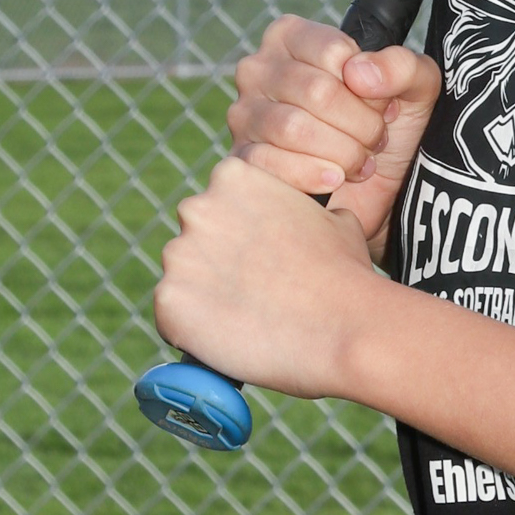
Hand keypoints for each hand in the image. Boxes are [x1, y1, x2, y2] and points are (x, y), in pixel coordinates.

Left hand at [155, 155, 380, 398]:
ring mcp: (178, 257)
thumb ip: (304, 211)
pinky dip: (193, 331)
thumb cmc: (345, 274)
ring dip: (204, 298)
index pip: (217, 205)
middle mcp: (196, 209)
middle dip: (216, 264)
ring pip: (181, 280)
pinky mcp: (168, 303)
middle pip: (194, 241)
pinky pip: (173, 319)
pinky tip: (230, 337)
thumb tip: (312, 220)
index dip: (238, 235)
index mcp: (233, 177)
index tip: (258, 259)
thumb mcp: (334, 219)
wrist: (345, 327)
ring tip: (246, 319)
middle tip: (252, 292)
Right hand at [226, 18, 440, 249]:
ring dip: (341, 152)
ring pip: (293, 128)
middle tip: (374, 140)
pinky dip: (311, 174)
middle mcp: (260, 68)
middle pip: (316, 91)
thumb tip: (359, 74)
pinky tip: (334, 179)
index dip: (368, 87)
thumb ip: (401, 66)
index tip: (381, 105)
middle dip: (360, 124)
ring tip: (358, 161)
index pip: (334, 52)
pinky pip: (269, 163)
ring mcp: (245, 113)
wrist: (379, 192)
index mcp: (294, 37)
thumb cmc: (390, 128)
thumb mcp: (416, 88)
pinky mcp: (241, 158)